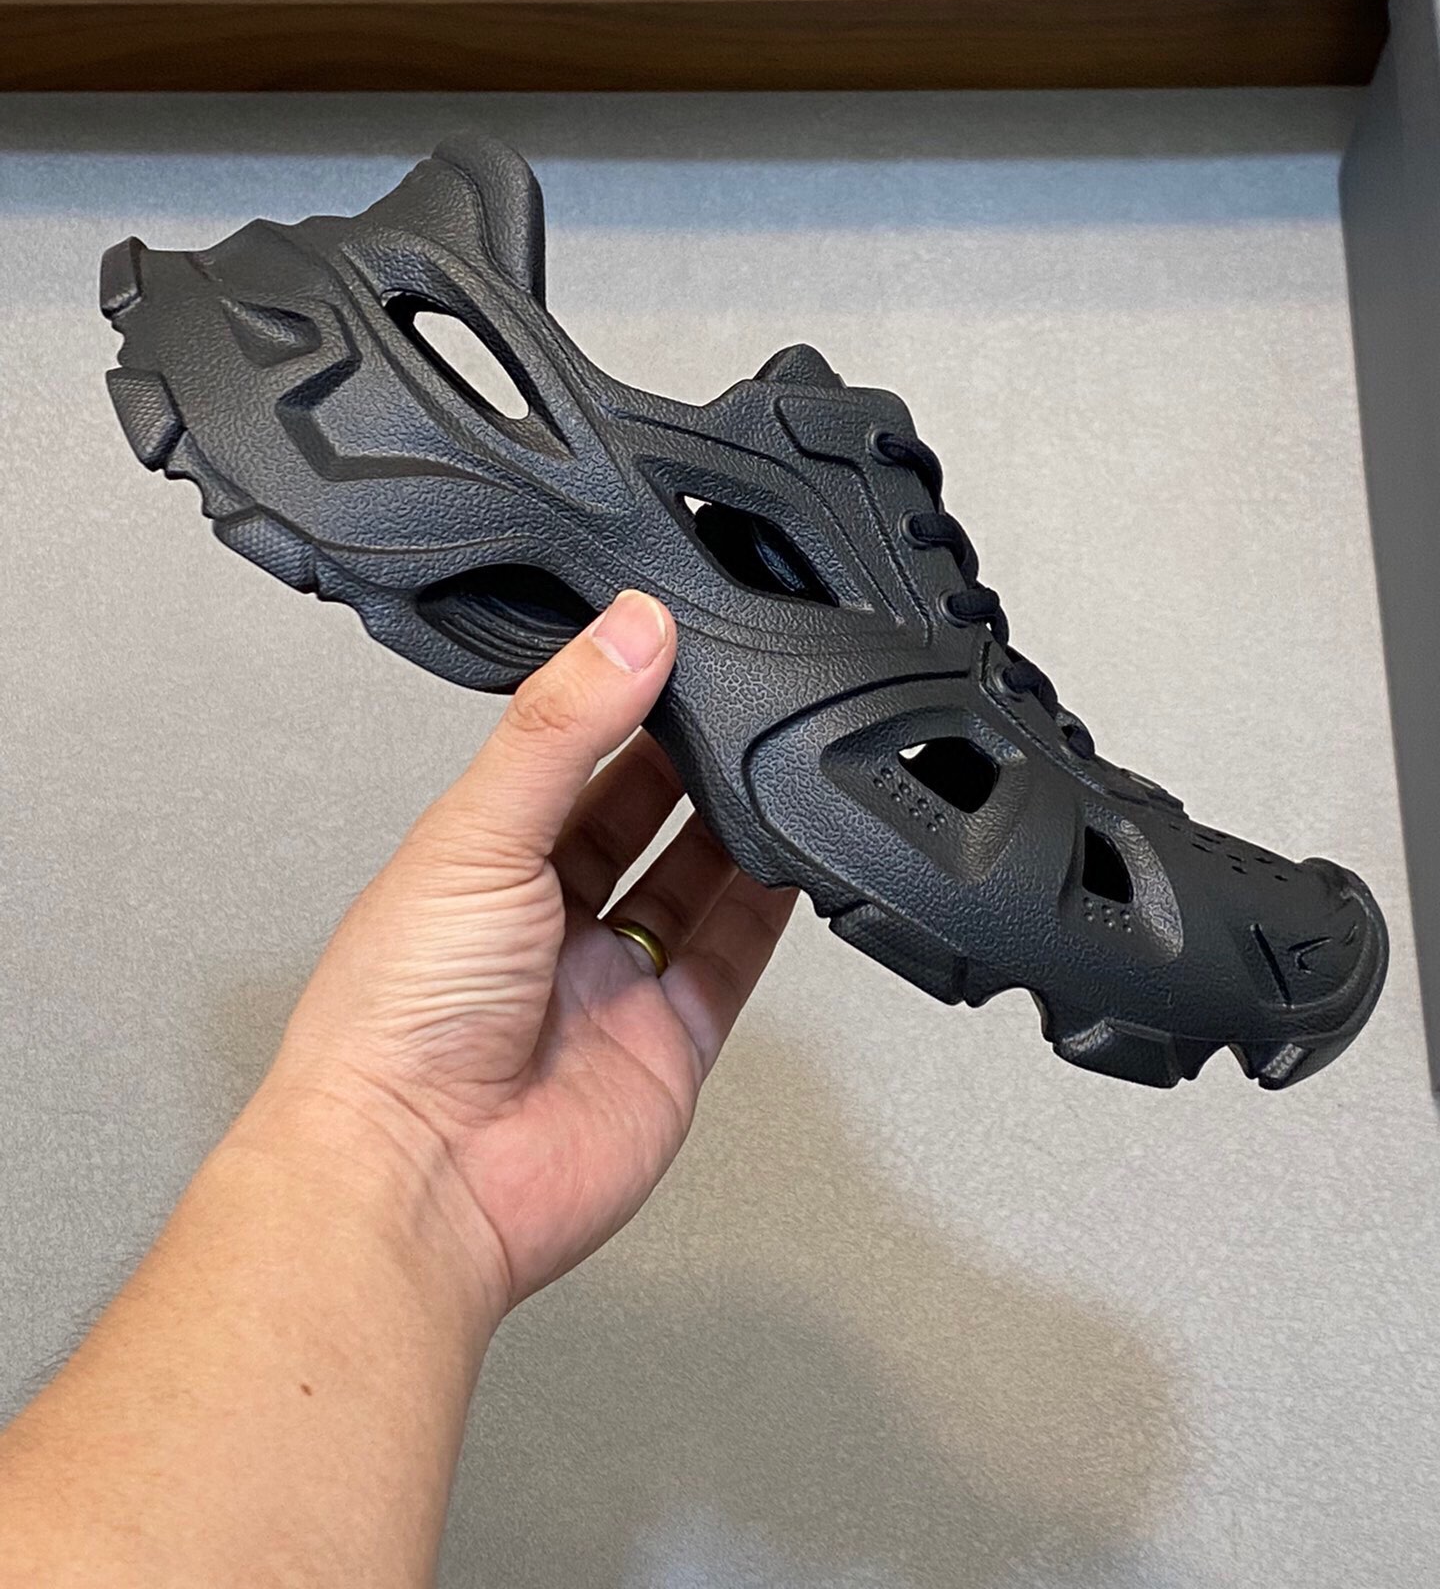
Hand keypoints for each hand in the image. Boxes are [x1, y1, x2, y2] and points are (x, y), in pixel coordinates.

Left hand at [263, 589, 796, 1316]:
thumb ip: (563, 728)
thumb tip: (629, 627)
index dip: (625, 704)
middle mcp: (547, 915)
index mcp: (482, 855)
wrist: (419, 1179)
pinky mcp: (667, 1040)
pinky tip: (794, 858)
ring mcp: (611, 979)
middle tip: (746, 697)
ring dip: (737, 826)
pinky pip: (731, 960)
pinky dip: (769, 910)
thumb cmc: (396, 1020)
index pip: (569, 756)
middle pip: (641, 815)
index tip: (681, 645)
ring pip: (694, 882)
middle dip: (691, 759)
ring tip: (782, 760)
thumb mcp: (478, 833)